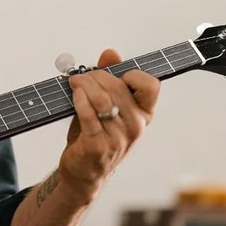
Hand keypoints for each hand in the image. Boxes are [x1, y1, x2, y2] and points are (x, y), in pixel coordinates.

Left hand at [60, 48, 159, 198]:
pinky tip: (74, 95)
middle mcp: (136, 127)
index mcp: (144, 114)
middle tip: (81, 77)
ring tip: (74, 83)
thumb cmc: (95, 136)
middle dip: (95, 76)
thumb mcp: (105, 105)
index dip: (131, 74)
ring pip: (102, 98)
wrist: (83, 172)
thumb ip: (110, 78)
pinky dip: (79, 100)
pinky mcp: (98, 145)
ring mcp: (118, 138)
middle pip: (117, 87)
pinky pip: (88, 114)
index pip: (150, 85)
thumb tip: (110, 53)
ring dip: (84, 85)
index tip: (113, 75)